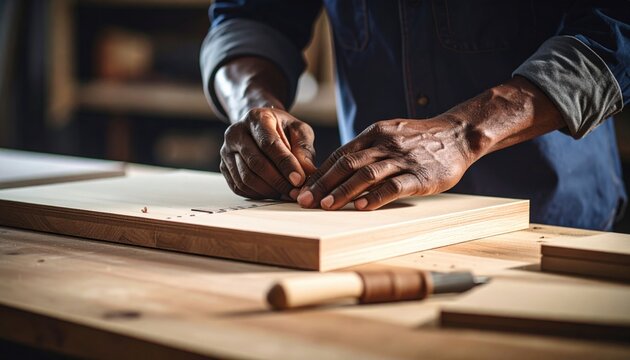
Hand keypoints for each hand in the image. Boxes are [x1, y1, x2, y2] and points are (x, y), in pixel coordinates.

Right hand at [220, 107, 316, 199]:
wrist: (260, 127)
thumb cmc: (282, 129)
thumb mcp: (298, 131)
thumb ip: (304, 149)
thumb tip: (308, 171)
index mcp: (256, 118)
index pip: (269, 144)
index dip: (285, 164)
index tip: (299, 179)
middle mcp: (236, 132)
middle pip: (256, 163)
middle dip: (278, 181)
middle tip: (295, 192)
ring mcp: (226, 150)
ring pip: (246, 178)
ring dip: (269, 190)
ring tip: (287, 192)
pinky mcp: (224, 166)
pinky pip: (239, 187)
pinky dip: (257, 194)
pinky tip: (273, 192)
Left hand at [295, 75, 565, 210]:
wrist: (459, 134)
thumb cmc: (420, 140)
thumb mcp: (390, 134)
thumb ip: (366, 149)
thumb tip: (337, 169)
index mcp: (374, 133)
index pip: (340, 154)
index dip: (320, 173)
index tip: (302, 188)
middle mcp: (384, 143)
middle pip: (347, 164)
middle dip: (322, 183)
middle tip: (304, 200)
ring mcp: (402, 159)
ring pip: (366, 175)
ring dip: (343, 191)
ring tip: (325, 206)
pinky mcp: (420, 176)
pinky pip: (393, 186)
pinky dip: (374, 197)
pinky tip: (360, 207)